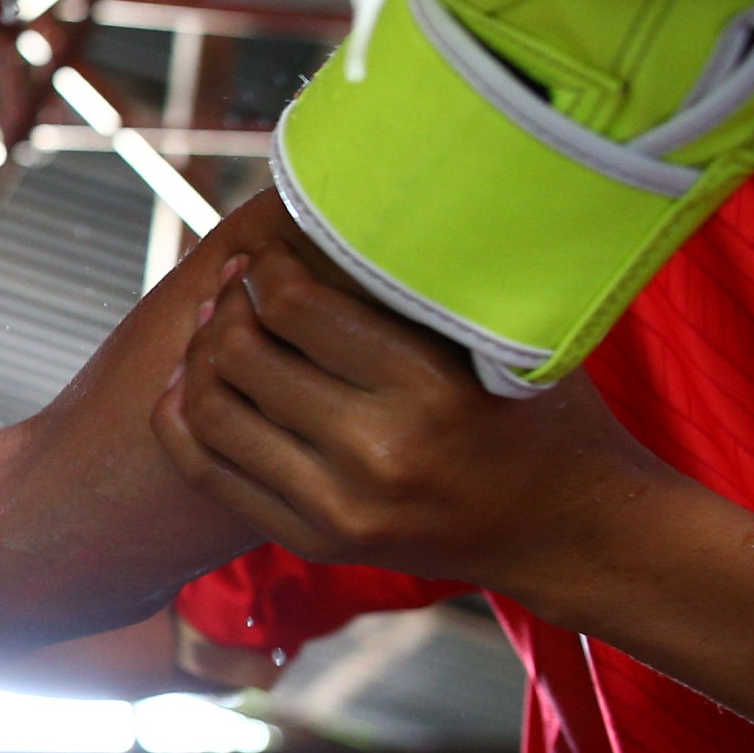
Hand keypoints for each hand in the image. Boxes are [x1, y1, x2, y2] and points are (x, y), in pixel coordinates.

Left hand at [150, 235, 675, 599]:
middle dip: (227, 304)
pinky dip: (184, 419)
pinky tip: (192, 382)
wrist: (569, 530)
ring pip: (212, 413)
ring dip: (199, 357)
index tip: (269, 252)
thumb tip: (337, 212)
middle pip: (242, 357)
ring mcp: (339, 508)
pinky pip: (211, 472)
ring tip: (215, 325)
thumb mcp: (505, 340)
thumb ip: (422, 290)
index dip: (266, 267)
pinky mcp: (315, 541)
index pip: (296, 307)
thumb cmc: (544, 413)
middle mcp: (376, 453)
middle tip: (236, 281)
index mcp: (428, 391)